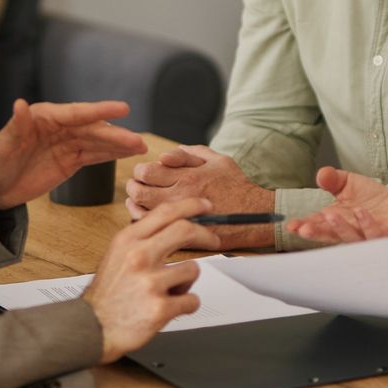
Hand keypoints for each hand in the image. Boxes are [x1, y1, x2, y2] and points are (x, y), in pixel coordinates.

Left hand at [0, 99, 146, 212]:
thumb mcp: (1, 146)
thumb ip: (15, 126)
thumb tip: (20, 104)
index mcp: (44, 118)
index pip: (76, 113)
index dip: (100, 110)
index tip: (123, 108)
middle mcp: (60, 127)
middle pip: (92, 129)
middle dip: (115, 135)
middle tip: (137, 141)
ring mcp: (67, 144)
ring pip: (98, 142)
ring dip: (119, 145)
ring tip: (141, 147)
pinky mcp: (71, 161)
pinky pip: (95, 156)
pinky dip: (112, 154)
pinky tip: (128, 153)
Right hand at [82, 198, 220, 362]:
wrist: (92, 328)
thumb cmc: (107, 294)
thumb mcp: (117, 255)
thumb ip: (141, 238)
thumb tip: (172, 224)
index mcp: (127, 241)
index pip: (165, 212)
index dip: (190, 205)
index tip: (204, 205)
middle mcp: (138, 257)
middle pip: (185, 230)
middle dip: (205, 234)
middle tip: (213, 240)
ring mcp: (150, 282)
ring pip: (192, 269)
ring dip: (187, 281)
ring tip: (169, 290)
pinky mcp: (160, 308)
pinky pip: (192, 300)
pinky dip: (187, 305)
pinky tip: (171, 307)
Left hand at [126, 146, 272, 249]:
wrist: (254, 214)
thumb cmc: (236, 185)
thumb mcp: (216, 159)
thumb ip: (188, 154)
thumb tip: (165, 155)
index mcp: (188, 176)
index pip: (147, 172)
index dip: (140, 171)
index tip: (144, 173)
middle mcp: (181, 196)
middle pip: (139, 192)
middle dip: (133, 187)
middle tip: (137, 186)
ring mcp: (181, 217)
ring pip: (141, 212)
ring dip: (136, 204)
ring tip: (139, 200)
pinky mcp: (183, 233)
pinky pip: (155, 229)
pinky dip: (145, 221)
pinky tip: (148, 215)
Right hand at [284, 166, 387, 243]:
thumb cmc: (372, 200)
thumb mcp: (349, 183)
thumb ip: (333, 179)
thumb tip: (321, 174)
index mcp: (336, 221)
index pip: (317, 225)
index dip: (304, 226)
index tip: (292, 225)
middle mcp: (348, 232)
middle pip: (329, 235)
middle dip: (315, 232)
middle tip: (303, 229)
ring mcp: (365, 237)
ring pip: (350, 237)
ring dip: (339, 227)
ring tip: (329, 214)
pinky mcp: (384, 237)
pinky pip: (373, 234)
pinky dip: (366, 224)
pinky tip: (360, 212)